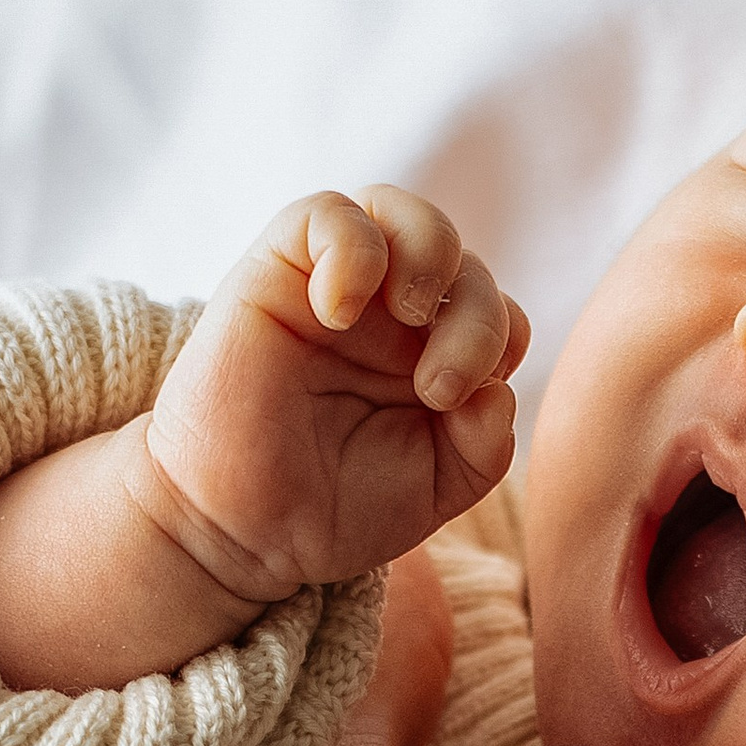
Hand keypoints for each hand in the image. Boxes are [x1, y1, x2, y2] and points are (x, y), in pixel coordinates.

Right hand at [140, 187, 530, 607]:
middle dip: (477, 317)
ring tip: (408, 317)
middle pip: (461, 260)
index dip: (501, 339)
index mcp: (430, 358)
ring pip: (399, 212)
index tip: (464, 404)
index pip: (496, 309)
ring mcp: (334, 291)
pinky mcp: (273, 274)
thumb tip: (499, 389)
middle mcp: (386, 317)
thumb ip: (486, 443)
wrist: (244, 533)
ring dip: (428, 254)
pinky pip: (325, 213)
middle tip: (439, 389)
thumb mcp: (437, 486)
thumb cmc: (336, 510)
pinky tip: (338, 312)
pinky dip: (351, 247)